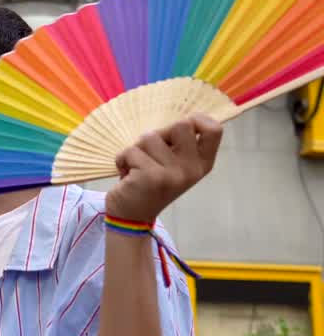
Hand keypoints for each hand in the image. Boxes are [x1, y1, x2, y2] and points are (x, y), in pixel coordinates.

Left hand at [106, 115, 221, 223]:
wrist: (131, 217)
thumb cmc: (149, 183)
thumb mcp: (172, 165)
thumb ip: (179, 145)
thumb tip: (181, 118)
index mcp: (201, 164)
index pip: (214, 130)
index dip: (197, 119)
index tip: (176, 131)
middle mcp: (192, 170)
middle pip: (181, 125)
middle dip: (159, 134)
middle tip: (149, 152)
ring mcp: (173, 174)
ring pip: (149, 137)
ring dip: (135, 149)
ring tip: (136, 167)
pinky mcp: (151, 177)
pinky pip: (130, 151)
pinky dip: (122, 159)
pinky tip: (126, 175)